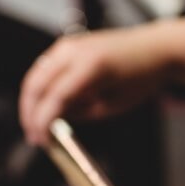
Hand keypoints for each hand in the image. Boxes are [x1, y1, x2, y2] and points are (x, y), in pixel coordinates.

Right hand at [20, 26, 170, 144]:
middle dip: (31, 114)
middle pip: (36, 85)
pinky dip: (39, 88)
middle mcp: (75, 51)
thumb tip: (54, 121)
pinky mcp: (67, 44)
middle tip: (34, 136)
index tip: (42, 140)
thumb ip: (82, 113)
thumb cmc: (140, 77)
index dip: (43, 121)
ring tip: (36, 125)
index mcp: (91, 67)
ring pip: (35, 76)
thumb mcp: (114, 105)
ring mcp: (68, 44)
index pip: (55, 97)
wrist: (153, 48)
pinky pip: (44, 68)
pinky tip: (44, 106)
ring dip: (31, 102)